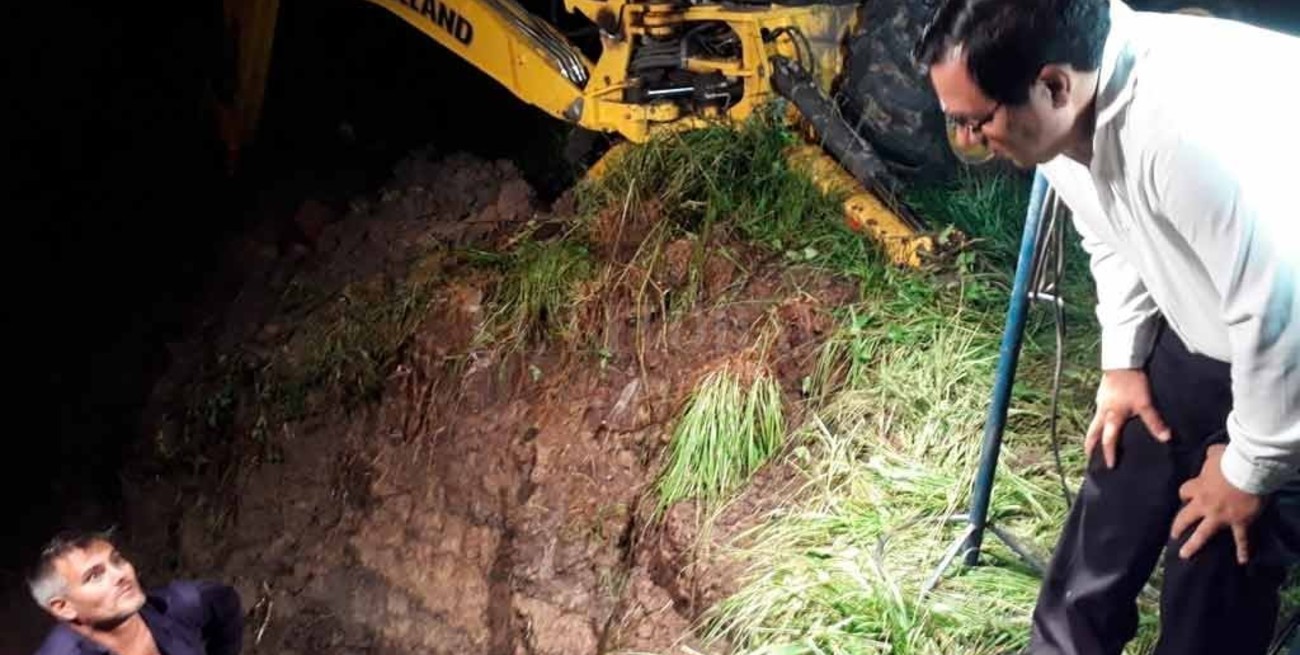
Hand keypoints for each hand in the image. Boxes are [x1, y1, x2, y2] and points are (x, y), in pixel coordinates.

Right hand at [1085, 368, 1171, 468]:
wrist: (1121, 362)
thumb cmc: (1131, 383)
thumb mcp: (1145, 404)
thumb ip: (1154, 422)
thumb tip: (1166, 438)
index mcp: (1113, 417)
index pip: (1108, 440)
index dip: (1109, 454)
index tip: (1110, 466)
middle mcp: (1103, 412)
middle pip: (1093, 433)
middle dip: (1090, 446)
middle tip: (1089, 456)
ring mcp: (1100, 403)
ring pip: (1094, 422)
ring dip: (1094, 433)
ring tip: (1095, 441)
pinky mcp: (1102, 395)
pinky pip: (1099, 412)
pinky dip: (1100, 420)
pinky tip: (1106, 418)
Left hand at [1171, 444, 1262, 563]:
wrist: (1248, 472)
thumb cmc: (1230, 460)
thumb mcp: (1215, 454)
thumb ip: (1210, 455)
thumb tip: (1210, 453)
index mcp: (1198, 487)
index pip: (1184, 492)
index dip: (1185, 494)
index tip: (1186, 496)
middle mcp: (1204, 504)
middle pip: (1185, 517)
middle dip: (1178, 526)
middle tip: (1173, 534)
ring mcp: (1220, 516)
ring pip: (1203, 534)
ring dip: (1194, 545)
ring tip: (1185, 554)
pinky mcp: (1239, 522)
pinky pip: (1240, 539)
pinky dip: (1242, 550)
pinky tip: (1241, 560)